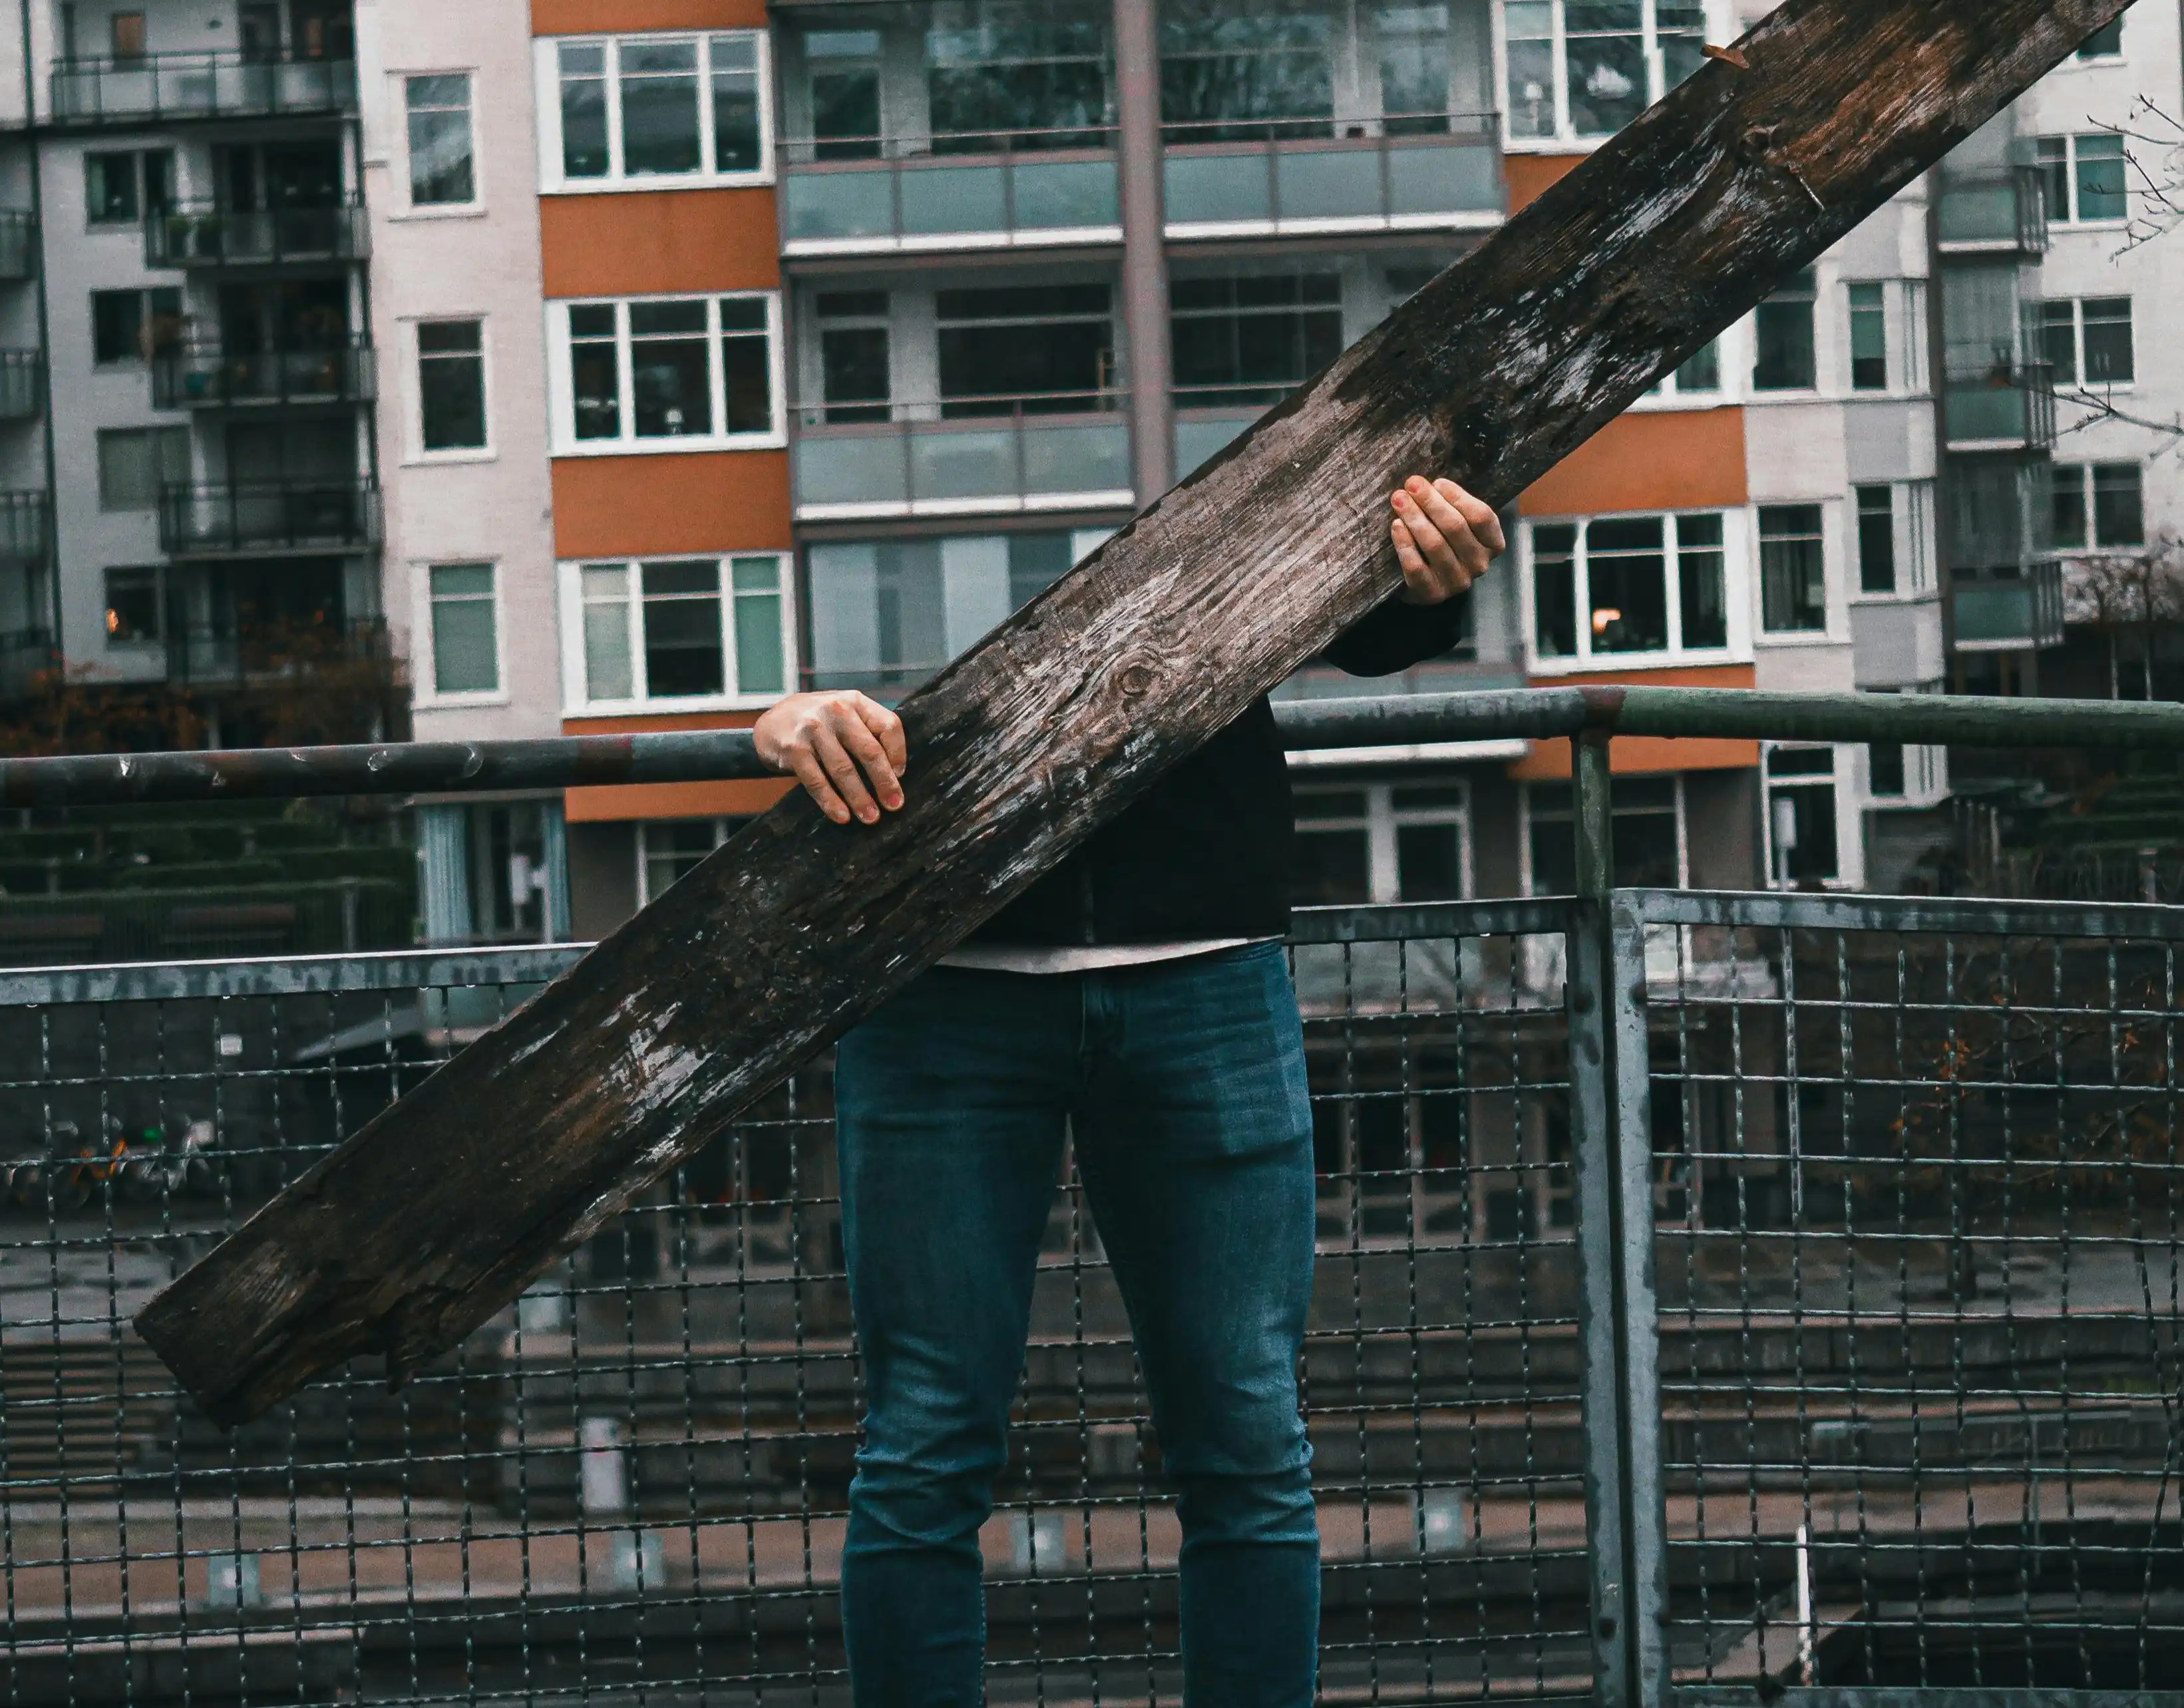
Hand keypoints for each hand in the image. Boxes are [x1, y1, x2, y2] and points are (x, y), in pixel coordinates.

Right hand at [752, 691, 906, 825]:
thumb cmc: (819, 722)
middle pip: (869, 750)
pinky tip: (842, 816)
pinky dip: (830, 801)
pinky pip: (816, 780)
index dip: (899, 753)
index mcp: (855, 702)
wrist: (772, 721)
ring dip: (860, 798)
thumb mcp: (845, 715)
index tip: (900, 775)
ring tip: (870, 817)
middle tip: (894, 805)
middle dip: (884, 782)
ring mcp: (813, 729)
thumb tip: (895, 773)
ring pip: (843, 769)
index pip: (888, 725)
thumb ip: (867, 731)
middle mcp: (835, 711)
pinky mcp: (793, 749)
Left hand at [1390, 476, 1504, 604]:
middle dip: (1431, 502)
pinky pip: (1416, 566)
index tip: (1437, 482)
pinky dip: (1405, 544)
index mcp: (1493, 544)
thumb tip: (1432, 483)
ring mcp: (1457, 582)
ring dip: (1415, 518)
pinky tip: (1396, 526)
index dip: (1458, 496)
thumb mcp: (1456, 522)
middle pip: (1456, 527)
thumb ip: (1453, 504)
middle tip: (1412, 484)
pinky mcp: (1432, 593)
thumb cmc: (1442, 540)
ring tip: (1399, 500)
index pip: (1481, 516)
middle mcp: (1479, 564)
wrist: (1423, 580)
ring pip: (1435, 544)